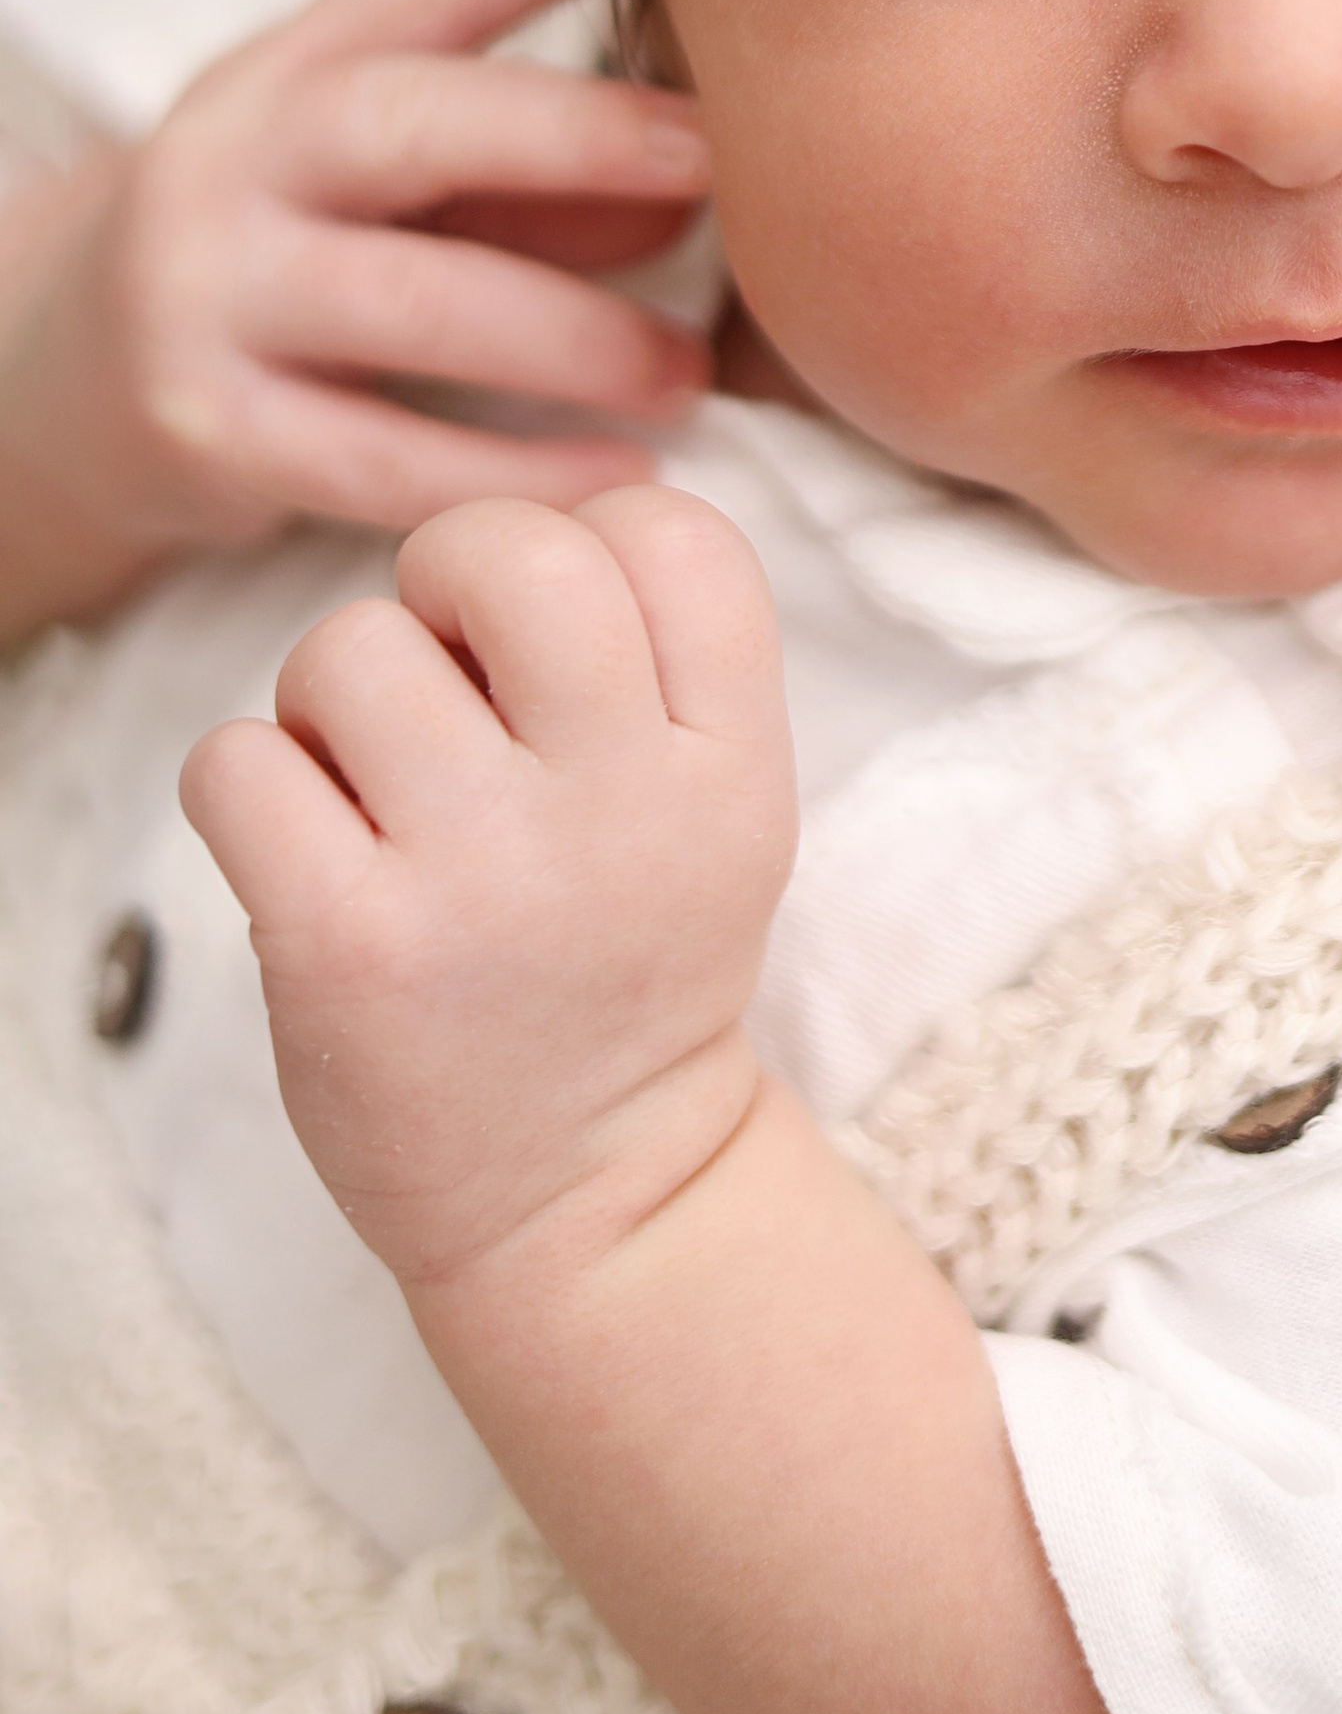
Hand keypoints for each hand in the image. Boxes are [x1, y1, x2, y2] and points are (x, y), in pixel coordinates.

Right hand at [0, 0, 713, 639]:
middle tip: (712, 161)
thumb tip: (692, 187)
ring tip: (685, 372)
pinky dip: (511, 475)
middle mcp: (231, 160)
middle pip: (408, 126)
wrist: (75, 374)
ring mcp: (205, 293)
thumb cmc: (286, 253)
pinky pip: (379, 459)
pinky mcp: (206, 429)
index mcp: (288, 69)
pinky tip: (612, 480)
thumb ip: (526, 167)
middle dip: (574, 136)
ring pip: (410, 304)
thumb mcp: (379, 172)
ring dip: (573, 339)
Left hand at [181, 485, 797, 1288]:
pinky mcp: (348, 948)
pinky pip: (238, 759)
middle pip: (513, 552)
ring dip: (333, 700)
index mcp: (731, 765)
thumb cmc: (629, 964)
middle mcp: (622, 809)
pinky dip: (250, 786)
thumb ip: (667, 659)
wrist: (590, 1200)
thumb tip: (543, 514)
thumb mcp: (724, 810)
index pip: (674, 531)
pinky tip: (307, 850)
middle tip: (445, 670)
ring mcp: (484, 879)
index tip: (565, 637)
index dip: (594, 539)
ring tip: (374, 791)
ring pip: (349, 647)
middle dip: (447, 573)